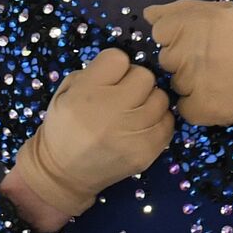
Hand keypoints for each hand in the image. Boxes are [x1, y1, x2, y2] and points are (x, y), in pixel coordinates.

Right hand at [12, 47, 175, 217]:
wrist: (64, 174)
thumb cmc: (64, 127)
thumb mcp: (65, 92)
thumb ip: (93, 73)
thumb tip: (124, 67)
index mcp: (86, 93)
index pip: (119, 58)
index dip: (116, 66)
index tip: (110, 79)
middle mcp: (110, 111)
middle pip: (145, 76)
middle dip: (135, 83)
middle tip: (124, 96)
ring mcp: (130, 133)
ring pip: (161, 99)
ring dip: (149, 102)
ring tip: (135, 112)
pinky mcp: (146, 152)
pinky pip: (168, 123)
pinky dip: (158, 122)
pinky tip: (142, 127)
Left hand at [142, 0, 232, 125]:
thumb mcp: (226, 12)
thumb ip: (183, 10)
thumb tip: (148, 15)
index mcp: (193, 22)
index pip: (160, 31)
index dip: (179, 36)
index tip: (201, 40)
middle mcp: (188, 50)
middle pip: (167, 58)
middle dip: (185, 59)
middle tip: (218, 60)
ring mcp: (192, 82)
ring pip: (176, 83)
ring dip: (192, 82)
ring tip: (225, 78)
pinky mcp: (200, 110)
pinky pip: (184, 107)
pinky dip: (199, 104)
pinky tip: (223, 96)